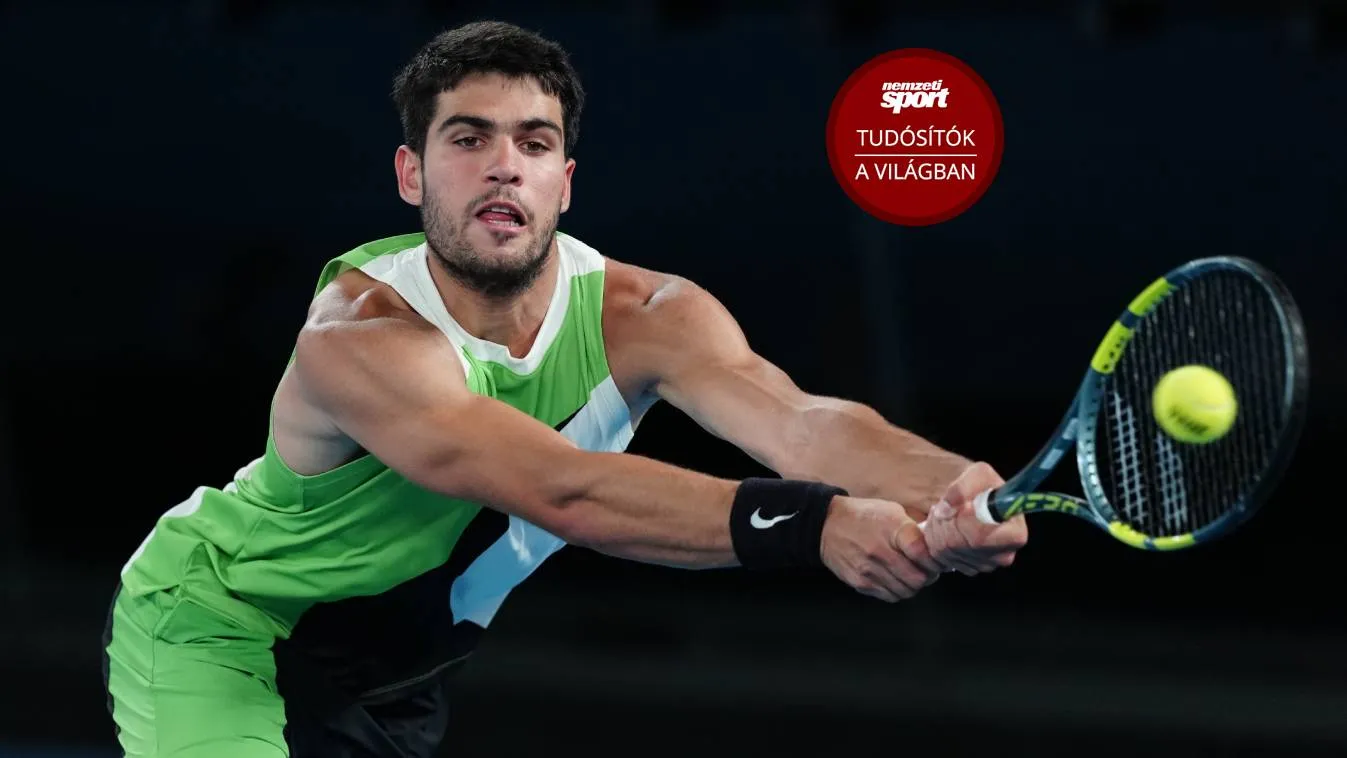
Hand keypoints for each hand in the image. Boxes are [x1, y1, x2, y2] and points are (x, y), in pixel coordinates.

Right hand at [819, 496, 944, 602]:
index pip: (923, 553)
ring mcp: (869, 570)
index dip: (934, 561)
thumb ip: (914, 529)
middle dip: (927, 577)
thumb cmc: (864, 516)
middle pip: (917, 578)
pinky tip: (894, 580)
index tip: (936, 562)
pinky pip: (889, 596)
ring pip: (905, 591)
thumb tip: (935, 546)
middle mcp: (880, 551)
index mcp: (892, 528)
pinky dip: (897, 591)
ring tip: (910, 576)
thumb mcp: (892, 511)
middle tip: (926, 572)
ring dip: (912, 586)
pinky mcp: (860, 583)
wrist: (827, 525)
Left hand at [921, 461, 1027, 575]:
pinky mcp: (970, 568)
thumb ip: (962, 487)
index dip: (963, 523)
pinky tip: (946, 527)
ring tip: (948, 514)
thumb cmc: (984, 487)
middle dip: (946, 522)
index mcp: (1014, 532)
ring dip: (939, 529)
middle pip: (959, 545)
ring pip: (946, 552)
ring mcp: (986, 564)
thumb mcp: (978, 474)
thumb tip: (947, 508)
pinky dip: (937, 541)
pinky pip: (941, 559)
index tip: (962, 507)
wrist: (977, 499)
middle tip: (949, 507)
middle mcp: (1004, 554)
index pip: (979, 538)